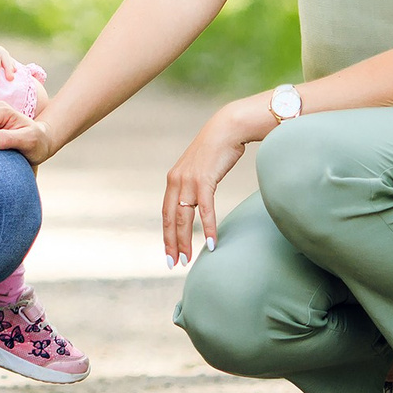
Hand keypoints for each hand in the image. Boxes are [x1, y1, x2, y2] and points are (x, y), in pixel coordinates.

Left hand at [162, 105, 248, 265]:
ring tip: (188, 259)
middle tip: (174, 264)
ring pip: (184, 217)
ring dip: (185, 240)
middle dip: (172, 243)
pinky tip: (211, 242)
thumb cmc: (217, 149)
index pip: (165, 213)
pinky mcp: (204, 179)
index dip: (166, 235)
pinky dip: (207, 227)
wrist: (227, 128)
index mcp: (174, 179)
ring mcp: (189, 180)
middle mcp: (177, 180)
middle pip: (170, 219)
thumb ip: (194, 185)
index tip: (169, 253)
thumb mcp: (199, 169)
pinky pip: (205, 209)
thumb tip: (197, 203)